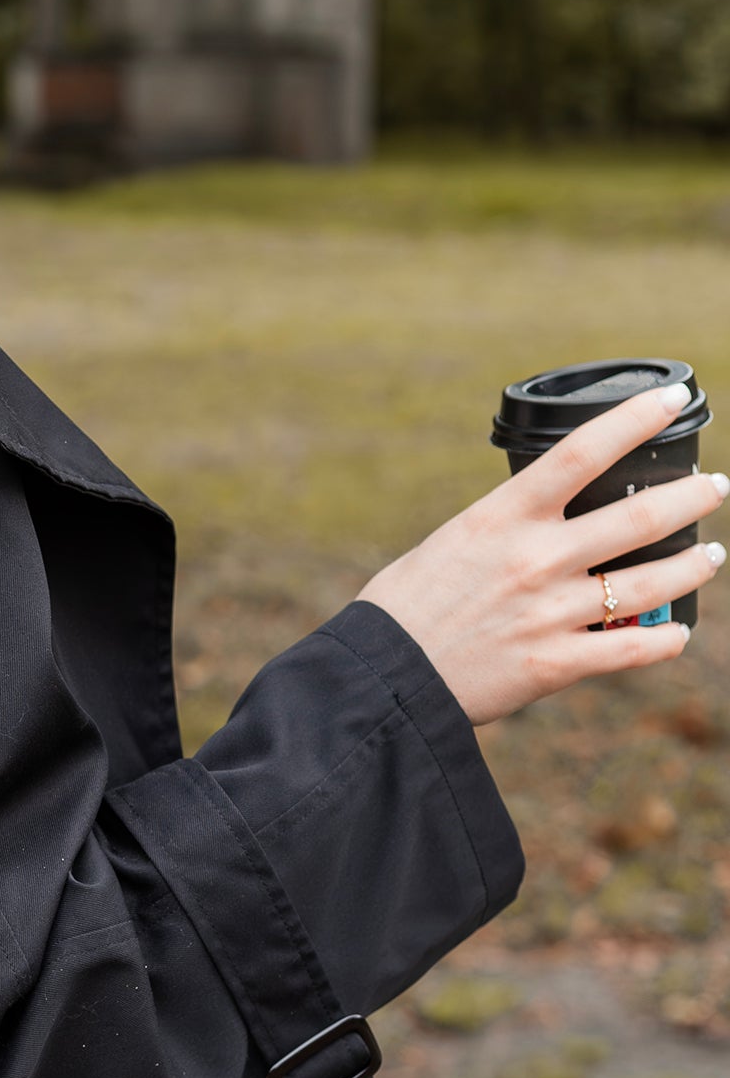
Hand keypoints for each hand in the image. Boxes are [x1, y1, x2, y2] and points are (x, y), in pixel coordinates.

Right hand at [359, 381, 728, 724]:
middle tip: (715, 486)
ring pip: (649, 584)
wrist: (381, 677)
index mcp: (502, 517)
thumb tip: (546, 519)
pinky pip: (630, 649)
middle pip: (637, 518)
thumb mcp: (453, 541)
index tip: (672, 401)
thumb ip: (506, 528)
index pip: (582, 453)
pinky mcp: (554, 663)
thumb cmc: (406, 606)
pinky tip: (677, 633)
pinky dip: (664, 641)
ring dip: (694, 566)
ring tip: (712, 556)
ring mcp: (549, 612)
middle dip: (692, 497)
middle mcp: (534, 559)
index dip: (635, 420)